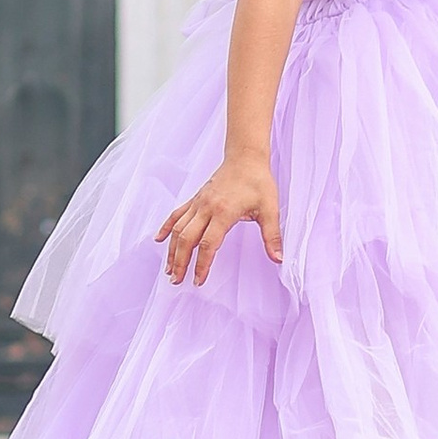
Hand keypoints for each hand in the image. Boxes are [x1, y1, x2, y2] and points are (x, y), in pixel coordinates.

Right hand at [156, 156, 281, 288]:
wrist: (246, 157)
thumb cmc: (258, 181)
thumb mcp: (270, 209)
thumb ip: (272, 236)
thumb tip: (279, 258)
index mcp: (223, 212)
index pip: (208, 244)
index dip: (202, 265)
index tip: (198, 281)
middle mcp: (206, 208)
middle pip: (187, 239)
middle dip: (180, 262)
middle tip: (177, 281)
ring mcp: (198, 203)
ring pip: (179, 229)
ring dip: (172, 250)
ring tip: (169, 269)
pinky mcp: (196, 199)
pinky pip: (177, 214)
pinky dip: (167, 227)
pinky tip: (159, 239)